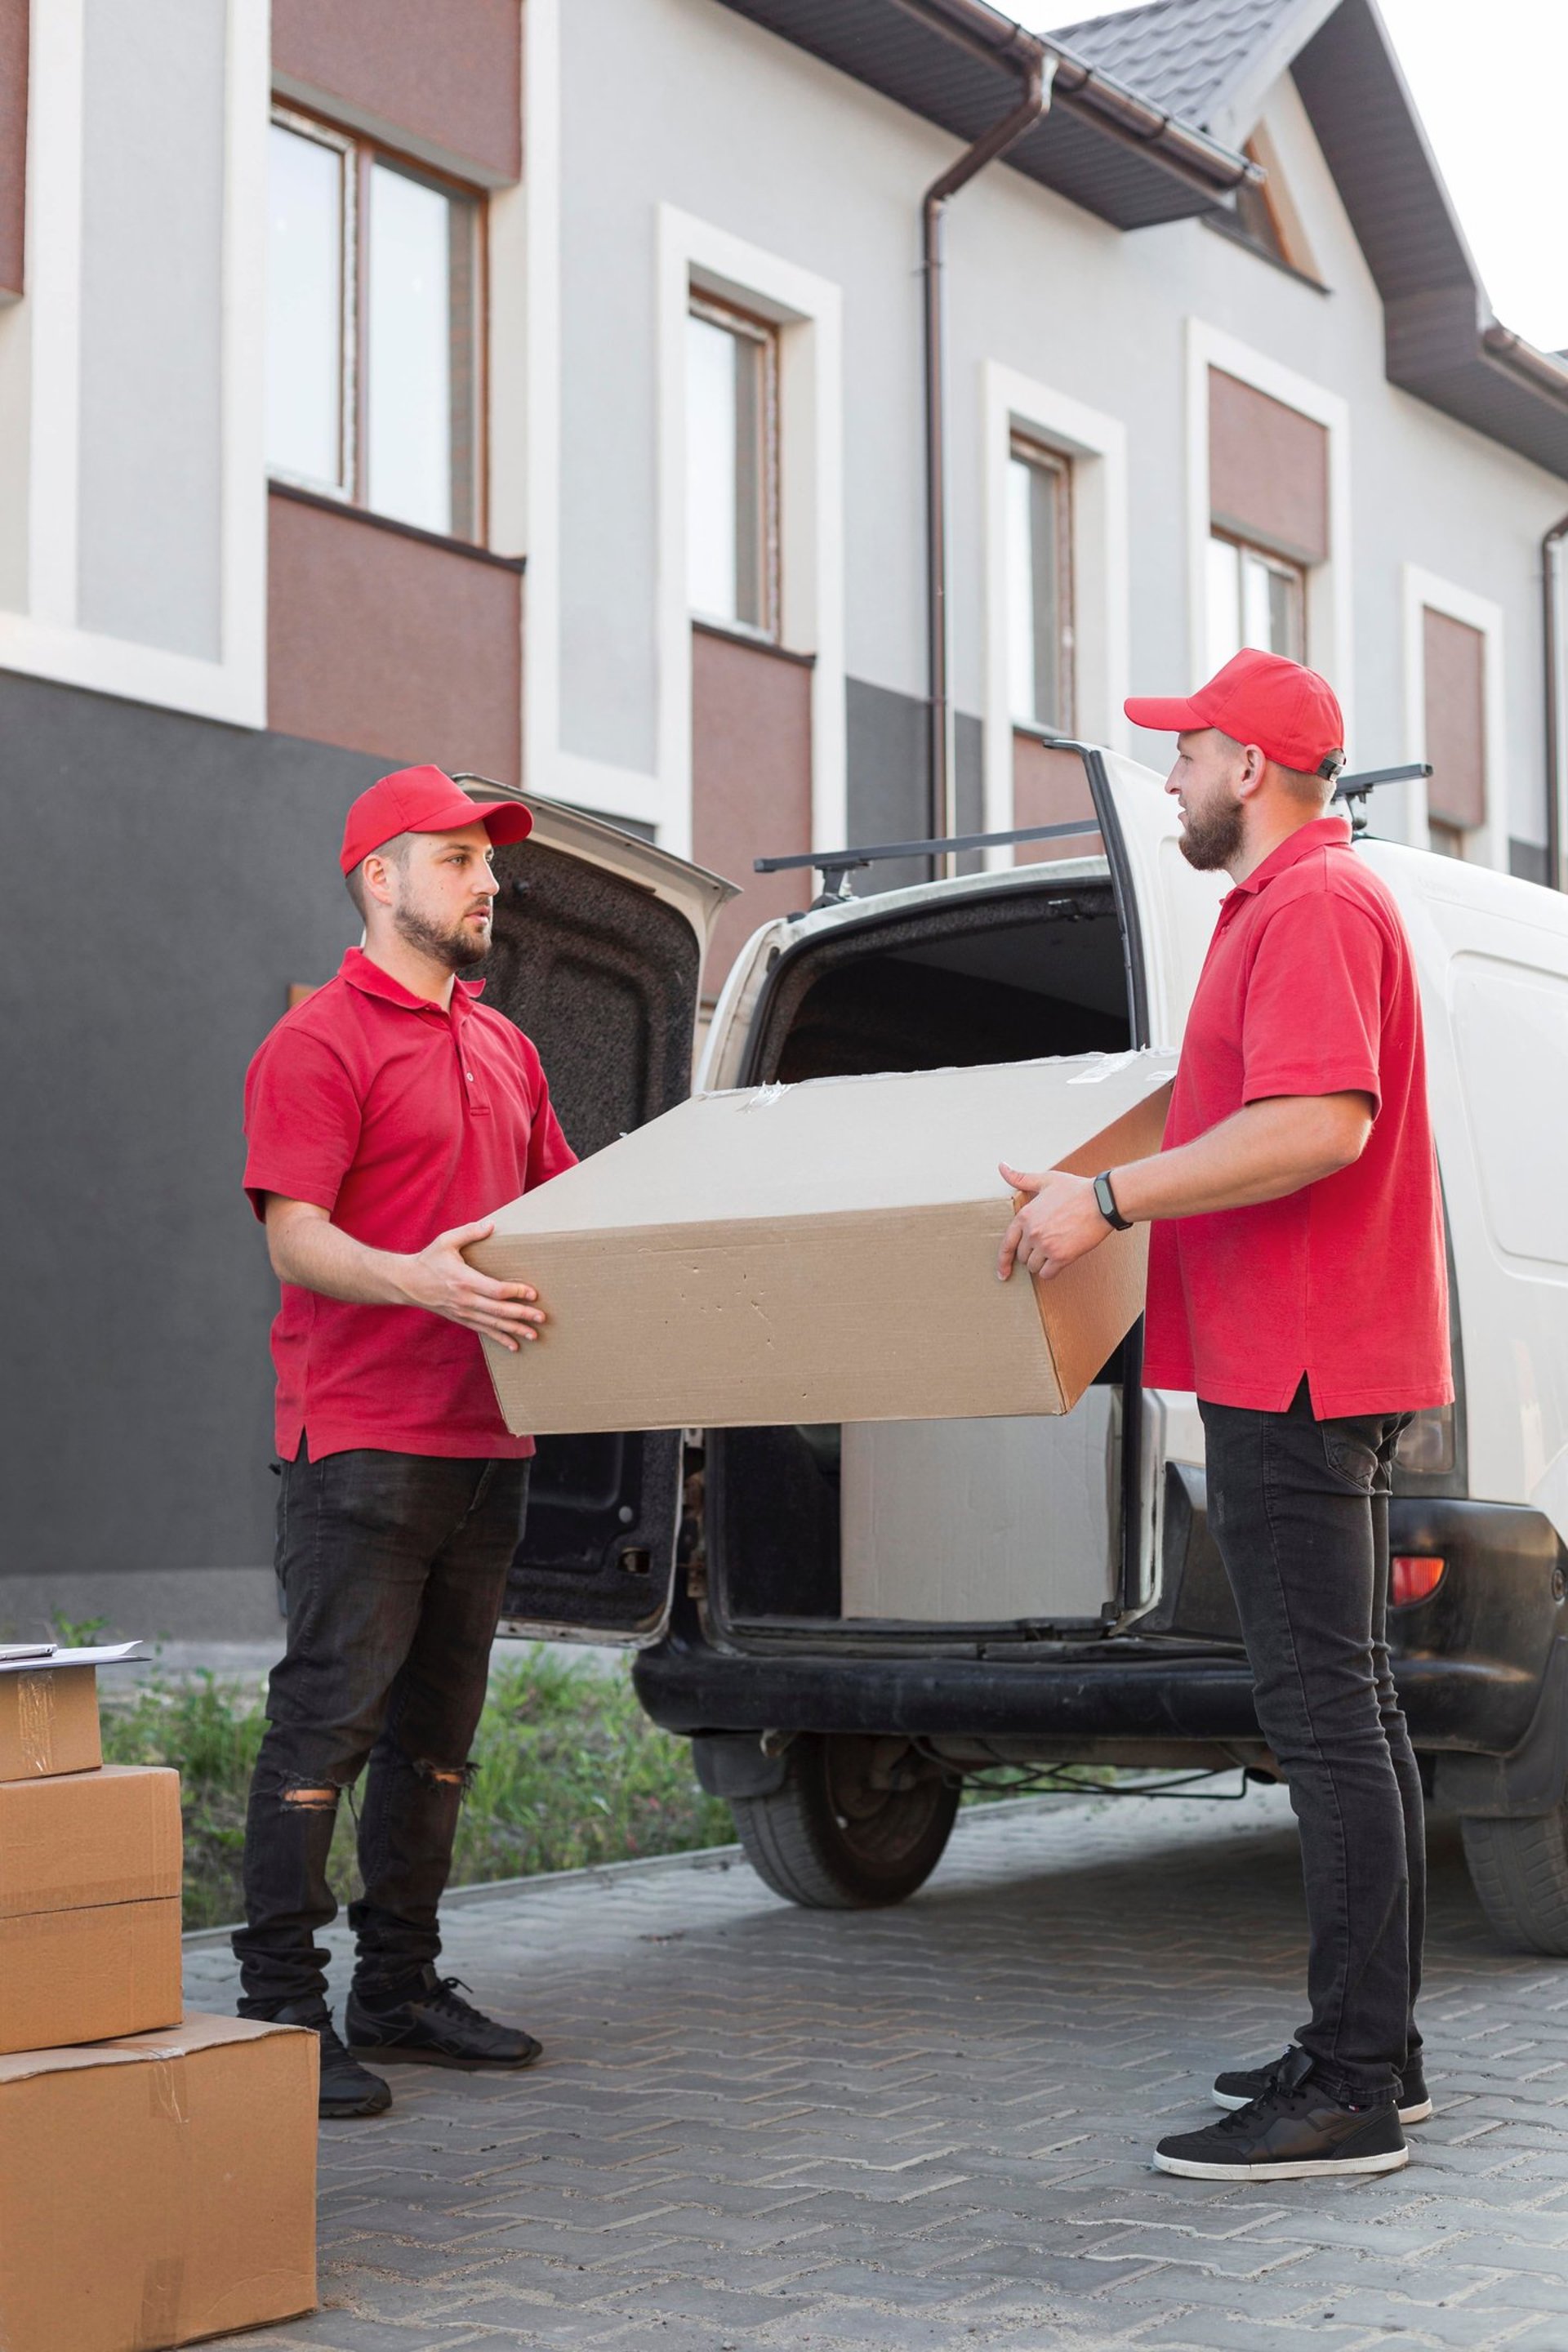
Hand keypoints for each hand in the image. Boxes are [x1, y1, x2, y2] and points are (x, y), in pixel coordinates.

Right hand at [399, 1219, 545, 1352]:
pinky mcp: (461, 1319)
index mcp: (464, 1280)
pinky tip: (514, 1345)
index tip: (533, 1293)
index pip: (495, 1290)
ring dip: (515, 1330)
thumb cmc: (428, 1260)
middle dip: (522, 1315)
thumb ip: (469, 1232)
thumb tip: (491, 1224)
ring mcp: (463, 1312)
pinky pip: (483, 1331)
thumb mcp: (446, 1241)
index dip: (516, 1292)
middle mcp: (465, 1300)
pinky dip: (500, 1339)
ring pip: (493, 1324)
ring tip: (534, 1335)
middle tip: (542, 1318)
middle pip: (499, 1311)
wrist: (407, 1283)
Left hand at [996, 1165, 1111, 1283]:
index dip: (1003, 1261)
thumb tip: (1002, 1167)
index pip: (1007, 1244)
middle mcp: (1032, 1233)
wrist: (1102, 1201)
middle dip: (1031, 1254)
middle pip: (1022, 1256)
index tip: (1003, 1272)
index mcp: (1025, 1216)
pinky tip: (1058, 1263)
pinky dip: (1050, 1272)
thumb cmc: (1076, 1190)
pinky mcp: (1061, 1257)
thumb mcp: (1046, 1180)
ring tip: (1053, 1252)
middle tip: (1045, 1246)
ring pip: (1033, 1267)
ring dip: (1041, 1264)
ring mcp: (1046, 1246)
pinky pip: (1047, 1274)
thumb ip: (1021, 1178)